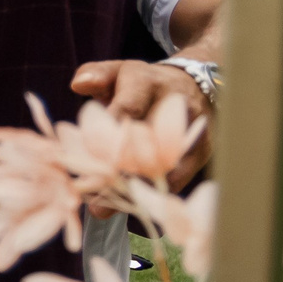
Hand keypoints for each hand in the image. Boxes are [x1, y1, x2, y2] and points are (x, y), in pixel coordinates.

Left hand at [70, 58, 211, 196]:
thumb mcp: (118, 72)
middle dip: (117, 169)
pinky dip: (153, 194)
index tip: (87, 160)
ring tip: (103, 209)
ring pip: (165, 164)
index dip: (109, 136)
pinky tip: (127, 207)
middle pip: (147, 142)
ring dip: (134, 188)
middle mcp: (176, 105)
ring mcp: (194, 129)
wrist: (192, 85)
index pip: (128, 109)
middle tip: (89, 194)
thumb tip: (78, 84)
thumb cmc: (142, 84)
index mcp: (147, 84)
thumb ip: (96, 75)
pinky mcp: (204, 150)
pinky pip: (180, 177)